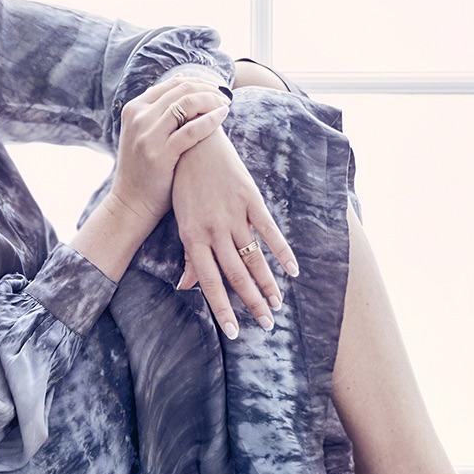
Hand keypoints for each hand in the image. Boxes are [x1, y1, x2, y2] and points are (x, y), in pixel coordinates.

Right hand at [109, 74, 229, 236]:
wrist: (131, 203)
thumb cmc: (144, 169)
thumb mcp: (144, 132)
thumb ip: (158, 109)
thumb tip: (181, 80)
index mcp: (134, 109)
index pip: (171, 84)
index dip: (197, 83)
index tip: (214, 88)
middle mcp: (138, 117)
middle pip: (181, 91)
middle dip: (207, 89)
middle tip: (225, 95)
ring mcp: (147, 135)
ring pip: (187, 104)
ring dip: (211, 100)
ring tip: (226, 104)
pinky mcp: (160, 153)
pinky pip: (192, 129)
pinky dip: (211, 119)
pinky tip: (223, 116)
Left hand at [172, 128, 298, 339]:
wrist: (193, 142)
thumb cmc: (183, 186)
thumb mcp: (181, 221)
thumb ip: (190, 256)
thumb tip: (186, 287)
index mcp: (193, 237)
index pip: (209, 282)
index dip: (222, 308)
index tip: (233, 332)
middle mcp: (214, 229)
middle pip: (236, 274)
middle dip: (252, 303)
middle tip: (266, 324)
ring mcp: (234, 213)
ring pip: (254, 257)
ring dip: (268, 284)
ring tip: (278, 304)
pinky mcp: (250, 198)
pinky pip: (269, 230)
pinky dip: (282, 251)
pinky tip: (293, 270)